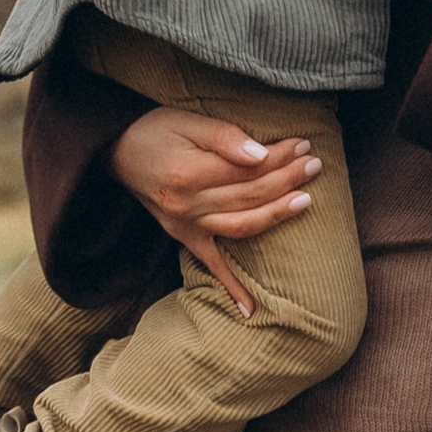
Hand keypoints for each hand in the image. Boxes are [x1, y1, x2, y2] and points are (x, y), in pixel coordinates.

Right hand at [110, 103, 317, 319]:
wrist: (117, 149)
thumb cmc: (156, 130)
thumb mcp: (189, 122)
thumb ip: (226, 138)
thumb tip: (261, 155)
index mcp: (189, 174)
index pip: (248, 169)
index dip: (279, 158)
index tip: (303, 145)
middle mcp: (187, 205)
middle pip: (249, 196)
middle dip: (287, 180)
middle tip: (314, 165)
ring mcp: (185, 225)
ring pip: (241, 226)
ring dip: (277, 215)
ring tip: (306, 200)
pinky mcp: (182, 236)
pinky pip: (210, 265)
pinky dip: (230, 287)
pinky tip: (251, 309)